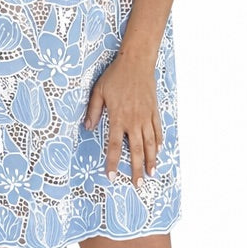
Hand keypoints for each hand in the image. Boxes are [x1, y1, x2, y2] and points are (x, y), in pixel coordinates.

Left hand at [83, 49, 162, 185]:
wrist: (137, 62)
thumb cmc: (115, 76)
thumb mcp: (98, 91)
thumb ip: (93, 110)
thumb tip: (87, 127)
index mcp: (118, 117)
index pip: (115, 145)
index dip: (113, 162)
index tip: (112, 176)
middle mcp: (134, 120)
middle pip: (136, 150)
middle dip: (137, 169)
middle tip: (138, 185)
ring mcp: (146, 116)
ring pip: (150, 143)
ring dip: (151, 160)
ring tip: (152, 174)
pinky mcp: (154, 110)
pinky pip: (158, 130)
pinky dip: (159, 142)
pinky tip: (159, 152)